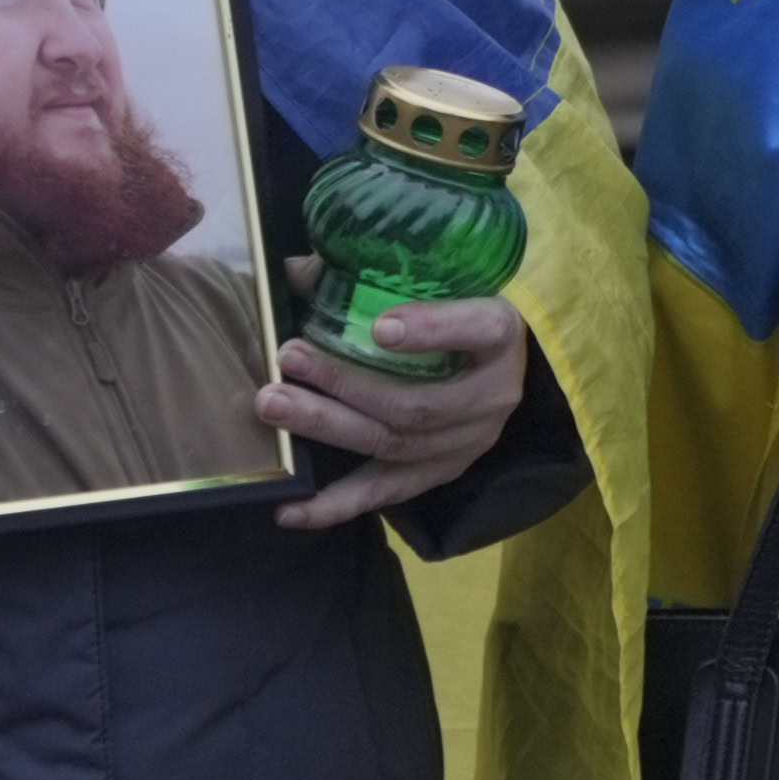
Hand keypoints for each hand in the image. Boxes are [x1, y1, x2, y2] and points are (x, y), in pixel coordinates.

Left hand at [265, 284, 530, 531]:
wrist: (503, 364)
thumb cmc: (461, 310)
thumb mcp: (442, 283)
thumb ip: (375, 274)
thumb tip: (290, 270)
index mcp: (500, 334)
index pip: (478, 329)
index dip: (430, 331)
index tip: (380, 327)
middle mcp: (491, 396)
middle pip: (416, 402)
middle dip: (344, 382)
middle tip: (288, 358)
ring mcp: (466, 443)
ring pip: (394, 443)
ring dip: (328, 426)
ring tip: (275, 405)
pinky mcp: (440, 473)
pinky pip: (385, 493)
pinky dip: (335, 504)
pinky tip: (289, 509)